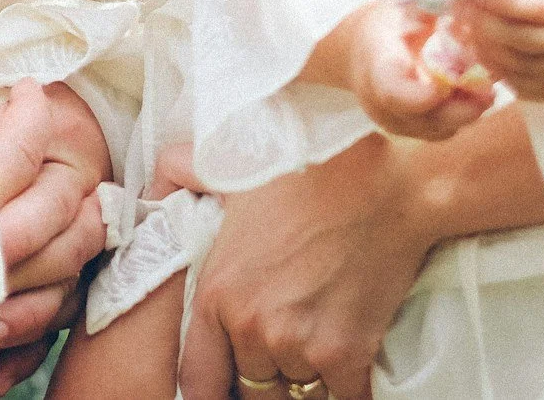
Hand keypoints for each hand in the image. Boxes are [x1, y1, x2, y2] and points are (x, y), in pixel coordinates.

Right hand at [0, 81, 107, 399]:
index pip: (15, 157)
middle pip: (59, 225)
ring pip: (58, 291)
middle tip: (69, 157)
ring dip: (75, 250)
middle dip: (72, 181)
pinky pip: (28, 352)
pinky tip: (41, 300)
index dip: (30, 115)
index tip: (29, 93)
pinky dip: (46, 321)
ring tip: (80, 222)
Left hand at [176, 133, 432, 399]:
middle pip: (252, 388)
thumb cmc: (309, 172)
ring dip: (304, 378)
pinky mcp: (348, 356)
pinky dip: (345, 390)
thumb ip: (182, 175)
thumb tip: (154, 184)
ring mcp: (300, 345)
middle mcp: (252, 327)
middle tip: (281, 347)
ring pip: (296, 393)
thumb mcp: (229, 167)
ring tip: (314, 345)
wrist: (389, 182)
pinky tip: (348, 368)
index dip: (212, 387)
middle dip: (264, 375)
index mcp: (217, 292)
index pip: (196, 380)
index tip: (227, 381)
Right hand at [318, 0, 493, 142]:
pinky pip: (440, 132)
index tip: (449, 85)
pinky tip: (470, 95)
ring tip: (485, 89)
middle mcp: (379, 98)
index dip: (423, 96)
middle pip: (422, 118)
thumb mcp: (410, 2)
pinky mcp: (407, 130)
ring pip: (437, 129)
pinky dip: (460, 117)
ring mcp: (392, 119)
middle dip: (462, 108)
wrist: (359, 48)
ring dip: (465, 112)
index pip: (393, 91)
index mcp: (376, 60)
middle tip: (490, 90)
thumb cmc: (389, 22)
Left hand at [456, 0, 543, 105]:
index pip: (532, 8)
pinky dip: (491, 66)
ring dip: (482, 46)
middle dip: (483, 24)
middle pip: (519, 38)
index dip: (496, 1)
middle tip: (461, 11)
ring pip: (512, 63)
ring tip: (467, 29)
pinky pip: (514, 83)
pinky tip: (481, 50)